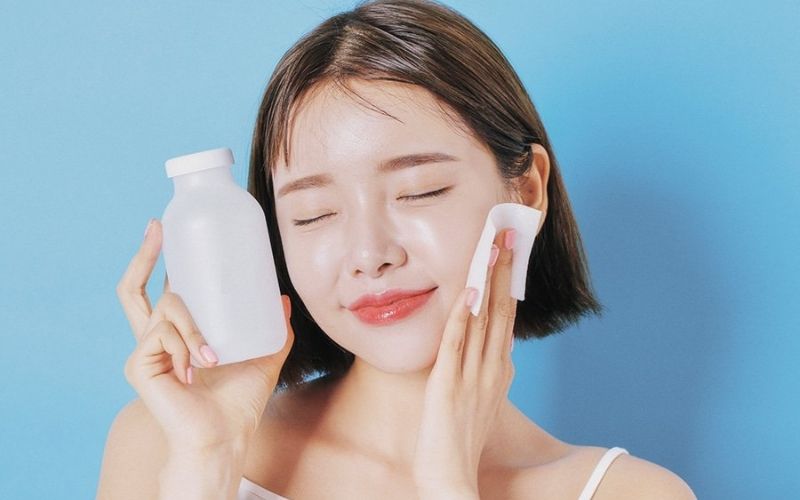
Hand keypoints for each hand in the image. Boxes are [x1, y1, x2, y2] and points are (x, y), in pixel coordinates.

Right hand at [116, 219, 293, 453]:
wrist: (224, 438)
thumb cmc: (239, 403)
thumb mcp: (263, 356)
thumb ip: (272, 329)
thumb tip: (282, 298)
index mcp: (178, 335)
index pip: (161, 291)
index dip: (157, 260)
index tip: (164, 229)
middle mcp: (155, 339)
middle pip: (133, 289)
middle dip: (142, 255)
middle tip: (158, 229)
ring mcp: (144, 352)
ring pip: (166, 309)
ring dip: (194, 327)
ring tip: (214, 357)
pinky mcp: (139, 365)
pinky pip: (162, 336)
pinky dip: (186, 346)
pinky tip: (199, 368)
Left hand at [412, 229, 516, 497]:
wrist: (451, 480)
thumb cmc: (460, 439)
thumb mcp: (479, 397)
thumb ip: (482, 368)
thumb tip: (489, 343)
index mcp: (497, 369)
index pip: (505, 316)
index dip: (507, 281)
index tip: (509, 249)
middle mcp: (491, 369)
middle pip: (500, 310)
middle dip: (504, 269)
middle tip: (508, 231)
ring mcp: (472, 377)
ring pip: (482, 320)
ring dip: (487, 282)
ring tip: (492, 247)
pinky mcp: (447, 388)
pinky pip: (456, 347)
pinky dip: (462, 319)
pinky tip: (466, 293)